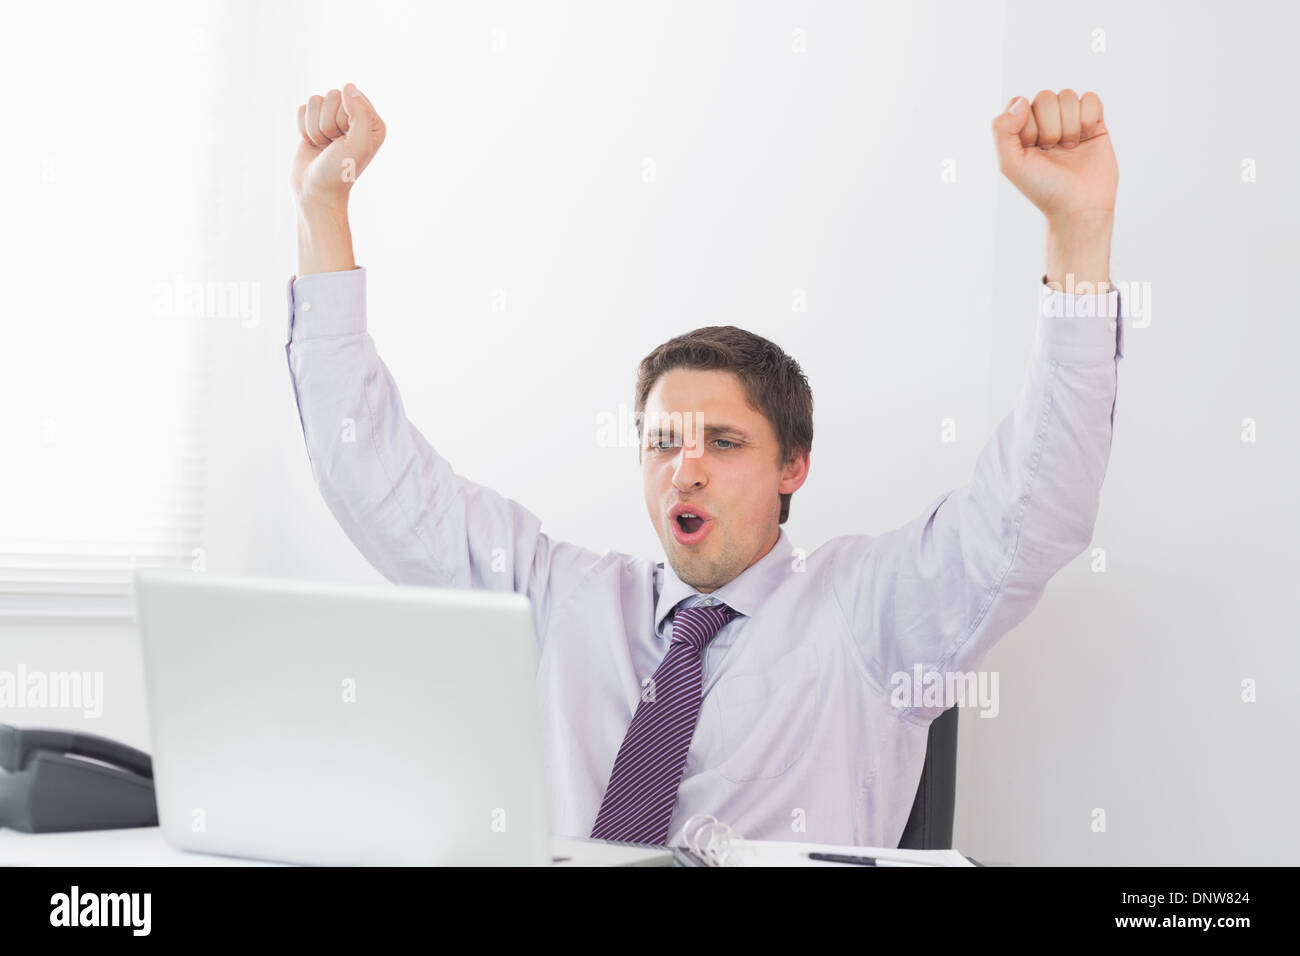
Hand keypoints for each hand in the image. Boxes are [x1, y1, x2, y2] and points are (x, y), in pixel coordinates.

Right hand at [290, 83, 385, 212]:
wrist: (315, 191)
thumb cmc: (340, 172)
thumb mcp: (358, 144)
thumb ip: (360, 113)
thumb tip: (348, 86)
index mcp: (373, 122)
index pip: (352, 96)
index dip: (343, 118)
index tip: (346, 140)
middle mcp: (355, 119)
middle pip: (332, 96)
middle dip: (327, 123)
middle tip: (333, 146)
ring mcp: (334, 120)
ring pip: (315, 101)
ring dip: (315, 127)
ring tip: (324, 147)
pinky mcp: (315, 123)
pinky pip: (303, 109)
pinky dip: (303, 128)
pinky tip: (313, 144)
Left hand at [992, 89, 1116, 226]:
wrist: (1078, 205)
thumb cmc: (1043, 187)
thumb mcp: (1009, 163)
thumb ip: (1001, 130)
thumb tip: (1022, 101)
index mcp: (1021, 128)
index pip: (1019, 103)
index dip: (1026, 125)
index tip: (1031, 148)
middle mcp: (1045, 121)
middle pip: (1045, 97)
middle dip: (1049, 128)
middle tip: (1052, 150)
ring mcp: (1069, 119)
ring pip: (1067, 96)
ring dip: (1069, 126)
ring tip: (1069, 148)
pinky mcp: (1094, 121)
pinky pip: (1091, 99)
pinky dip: (1088, 119)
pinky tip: (1086, 137)